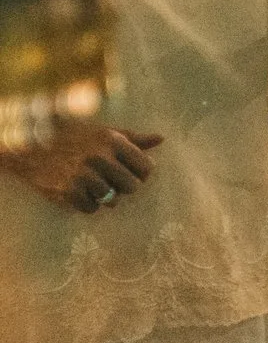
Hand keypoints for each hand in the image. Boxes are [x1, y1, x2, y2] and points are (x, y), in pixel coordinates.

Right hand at [0, 123, 163, 213]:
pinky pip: (92, 209)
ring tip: (91, 184)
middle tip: (110, 181)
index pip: (146, 168)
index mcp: (112, 141)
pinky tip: (78, 191)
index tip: (131, 173)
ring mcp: (83, 176)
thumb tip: (161, 139)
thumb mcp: (104, 133)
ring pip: (112, 201)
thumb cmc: (75, 139)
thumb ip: (133, 139)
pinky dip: (87, 204)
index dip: (141, 174)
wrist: (31, 149)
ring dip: (105, 197)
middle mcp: (99, 157)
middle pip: (132, 188)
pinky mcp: (67, 192)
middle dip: (124, 187)